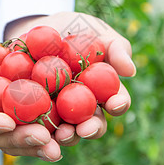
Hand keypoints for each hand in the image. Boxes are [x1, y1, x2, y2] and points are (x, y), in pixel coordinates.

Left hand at [4, 12, 135, 145]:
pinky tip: (33, 129)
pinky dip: (36, 129)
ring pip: (67, 131)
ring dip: (66, 136)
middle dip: (91, 129)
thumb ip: (116, 49)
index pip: (116, 101)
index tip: (115, 103)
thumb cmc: (77, 29)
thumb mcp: (99, 32)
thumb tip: (130, 71)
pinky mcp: (35, 112)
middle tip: (85, 129)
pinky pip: (36, 124)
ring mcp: (60, 112)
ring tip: (61, 135)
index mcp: (104, 91)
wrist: (39, 28)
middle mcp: (84, 107)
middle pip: (93, 124)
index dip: (118, 104)